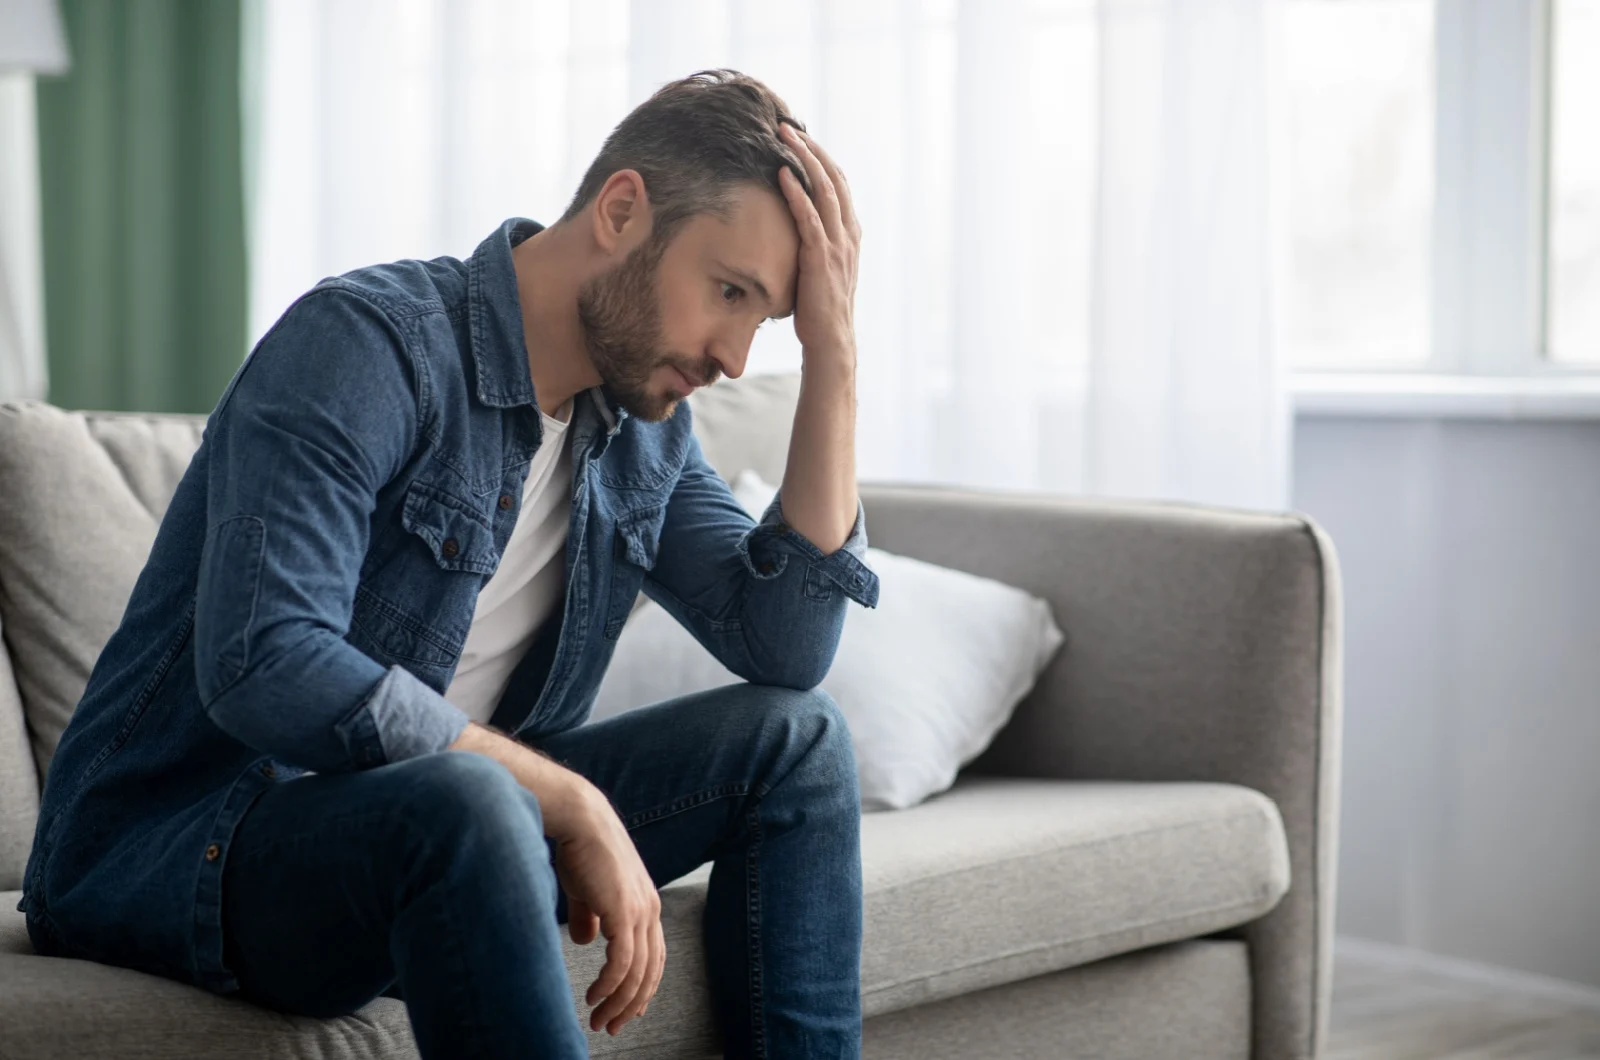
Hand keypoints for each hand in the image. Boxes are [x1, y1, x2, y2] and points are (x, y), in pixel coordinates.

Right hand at [551, 784, 664, 1034]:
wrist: (580, 819)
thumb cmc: (581, 850)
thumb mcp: (588, 890)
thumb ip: (592, 916)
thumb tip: (589, 941)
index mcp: (646, 904)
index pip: (654, 956)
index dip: (644, 986)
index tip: (629, 1010)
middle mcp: (650, 910)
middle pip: (650, 971)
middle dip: (631, 1004)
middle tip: (612, 1026)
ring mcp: (640, 911)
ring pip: (637, 973)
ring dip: (618, 1002)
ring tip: (599, 1019)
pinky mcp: (624, 912)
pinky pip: (622, 962)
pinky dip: (609, 986)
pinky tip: (594, 997)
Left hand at [778, 123, 861, 358]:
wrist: (831, 340)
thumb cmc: (820, 309)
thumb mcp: (823, 269)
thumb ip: (817, 246)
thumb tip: (796, 230)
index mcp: (851, 235)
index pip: (839, 185)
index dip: (822, 158)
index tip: (802, 138)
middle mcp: (849, 235)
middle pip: (834, 179)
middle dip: (812, 149)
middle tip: (789, 126)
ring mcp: (837, 246)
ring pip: (824, 191)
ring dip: (804, 160)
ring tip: (784, 137)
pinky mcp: (821, 259)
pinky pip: (808, 218)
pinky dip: (795, 193)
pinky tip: (781, 174)